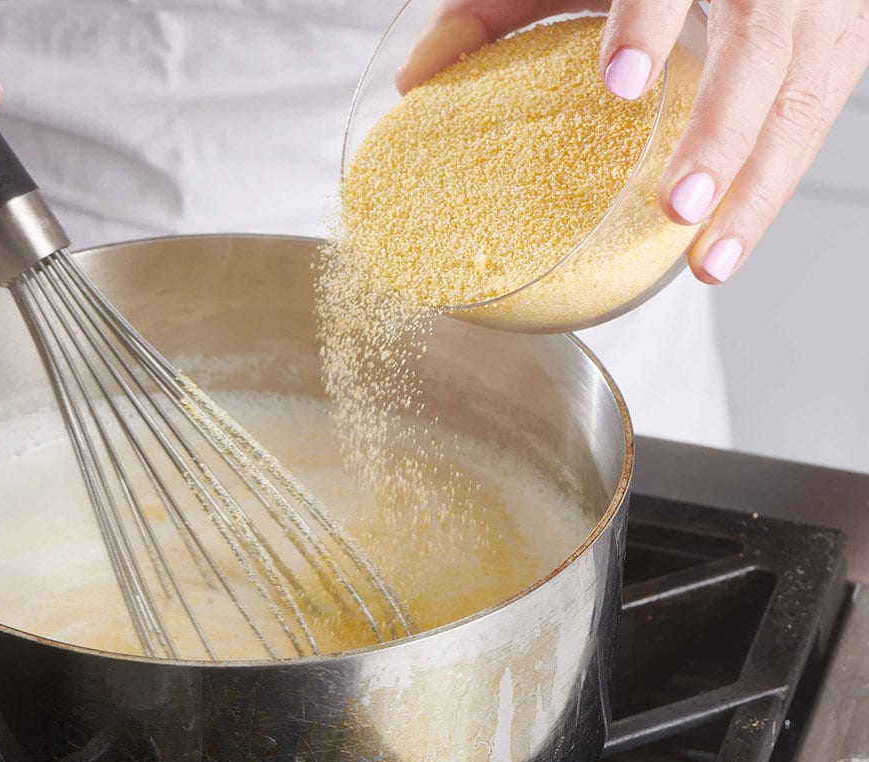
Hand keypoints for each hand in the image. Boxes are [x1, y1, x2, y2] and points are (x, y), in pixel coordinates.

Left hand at [398, 0, 868, 283]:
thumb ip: (490, 13)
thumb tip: (414, 83)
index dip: (649, 22)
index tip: (618, 81)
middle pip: (763, 50)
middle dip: (722, 130)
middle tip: (678, 203)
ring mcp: (819, 8)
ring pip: (807, 97)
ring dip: (759, 185)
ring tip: (709, 257)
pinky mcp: (840, 45)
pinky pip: (820, 118)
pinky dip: (776, 185)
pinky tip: (731, 240)